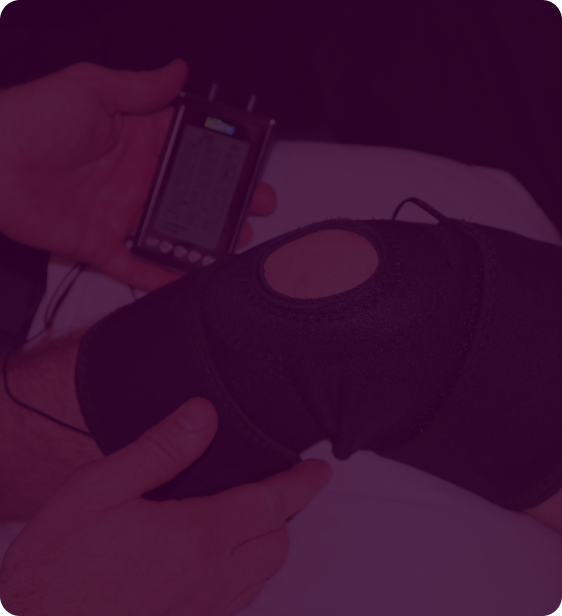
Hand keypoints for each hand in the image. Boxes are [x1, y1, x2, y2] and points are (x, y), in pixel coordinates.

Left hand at [0, 59, 276, 291]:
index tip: (248, 162)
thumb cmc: (31, 118)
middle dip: (225, 200)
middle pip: (190, 194)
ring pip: (172, 230)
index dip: (220, 156)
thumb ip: (140, 87)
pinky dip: (161, 274)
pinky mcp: (99, 242)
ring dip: (204, 238)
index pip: (190, 149)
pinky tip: (188, 278)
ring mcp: (120, 212)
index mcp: (137, 140)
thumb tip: (178, 71)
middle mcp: (134, 178)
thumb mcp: (91, 89)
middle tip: (255, 204)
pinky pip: (136, 264)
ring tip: (235, 241)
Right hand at [0, 397, 331, 615]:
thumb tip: (204, 414)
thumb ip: (159, 450)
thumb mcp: (100, 489)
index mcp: (197, 538)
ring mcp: (201, 612)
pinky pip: (238, 599)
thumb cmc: (58, 563)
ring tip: (253, 514)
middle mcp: (210, 580)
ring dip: (267, 540)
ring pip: (262, 574)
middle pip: (276, 542)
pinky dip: (246, 570)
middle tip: (277, 485)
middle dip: (285, 510)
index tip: (321, 470)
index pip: (271, 504)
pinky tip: (221, 555)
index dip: (302, 483)